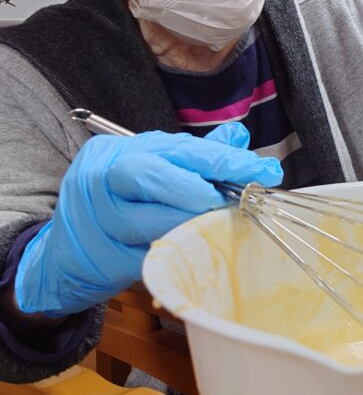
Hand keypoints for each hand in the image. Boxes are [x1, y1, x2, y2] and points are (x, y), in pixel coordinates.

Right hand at [15, 123, 282, 315]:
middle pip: (153, 175)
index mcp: (125, 151)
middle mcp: (106, 177)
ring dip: (192, 225)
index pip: (182, 149)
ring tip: (214, 227)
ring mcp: (98, 217)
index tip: (265, 172)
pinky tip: (192, 249)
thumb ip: (195, 155)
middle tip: (231, 203)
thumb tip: (240, 137)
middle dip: (200, 190)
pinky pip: (147, 254)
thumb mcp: (154, 169)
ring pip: (150, 221)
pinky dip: (176, 251)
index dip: (227, 161)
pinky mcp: (101, 256)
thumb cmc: (120, 204)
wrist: (65, 252)